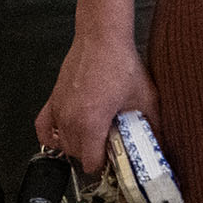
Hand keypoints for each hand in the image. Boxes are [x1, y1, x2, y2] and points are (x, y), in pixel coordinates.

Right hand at [35, 35, 158, 177]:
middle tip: (110, 143)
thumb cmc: (120, 64)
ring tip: (96, 135)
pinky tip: (66, 135)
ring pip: (62, 144)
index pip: (90, 161)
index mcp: (92, 122)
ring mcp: (58, 110)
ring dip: (78, 145)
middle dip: (93, 154)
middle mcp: (70, 119)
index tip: (115, 158)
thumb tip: (159, 142)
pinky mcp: (52, 100)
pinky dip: (52, 136)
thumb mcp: (145, 98)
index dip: (104, 163)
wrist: (101, 39)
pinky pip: (43, 128)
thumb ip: (152, 125)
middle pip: (76, 154)